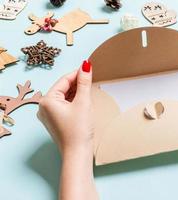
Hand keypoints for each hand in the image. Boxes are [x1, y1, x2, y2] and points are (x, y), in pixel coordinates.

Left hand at [38, 60, 97, 199]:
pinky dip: (74, 101)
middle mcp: (44, 107)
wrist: (78, 153)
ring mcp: (49, 115)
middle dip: (77, 83)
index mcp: (47, 100)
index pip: (64, 80)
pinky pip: (64, 105)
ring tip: (89, 89)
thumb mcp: (83, 102)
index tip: (89, 67)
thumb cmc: (79, 130)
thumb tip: (85, 65)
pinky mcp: (56, 121)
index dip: (77, 73)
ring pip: (64, 97)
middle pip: (63, 88)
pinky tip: (84, 100)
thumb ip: (84, 82)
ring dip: (77, 92)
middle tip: (91, 78)